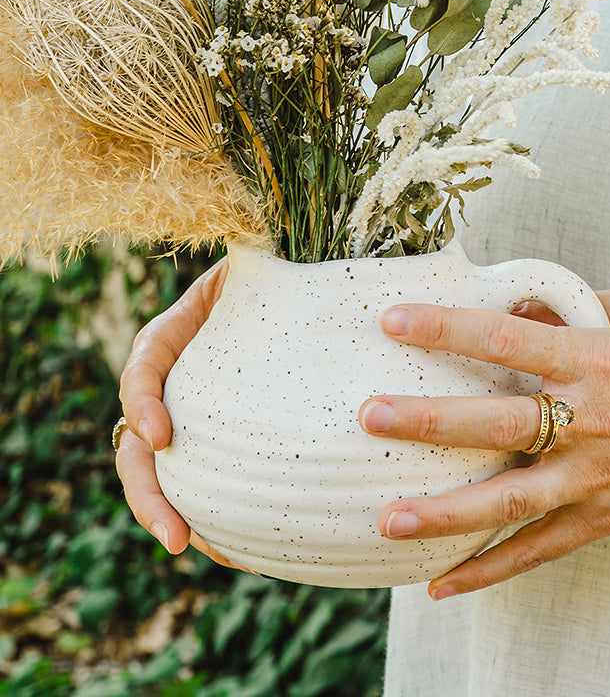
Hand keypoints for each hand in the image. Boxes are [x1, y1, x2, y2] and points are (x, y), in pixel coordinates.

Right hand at [116, 257, 252, 571]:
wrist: (289, 294)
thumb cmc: (270, 278)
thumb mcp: (251, 263)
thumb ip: (247, 256)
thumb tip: (258, 241)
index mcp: (172, 338)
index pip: (144, 371)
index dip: (144, 402)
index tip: (161, 437)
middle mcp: (172, 383)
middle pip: (138, 445)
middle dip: (150, 494)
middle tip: (176, 536)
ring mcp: (190, 414)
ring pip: (164, 473)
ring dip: (174, 516)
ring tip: (199, 550)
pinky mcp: (220, 438)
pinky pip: (206, 479)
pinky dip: (216, 515)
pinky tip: (237, 548)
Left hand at [360, 288, 609, 598]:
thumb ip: (582, 304)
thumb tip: (520, 306)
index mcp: (598, 360)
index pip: (509, 339)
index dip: (448, 328)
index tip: (394, 321)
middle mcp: (590, 420)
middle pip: (498, 423)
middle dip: (429, 420)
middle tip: (371, 415)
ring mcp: (596, 477)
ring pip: (510, 499)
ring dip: (446, 511)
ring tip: (387, 518)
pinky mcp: (604, 517)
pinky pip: (540, 549)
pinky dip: (491, 569)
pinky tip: (443, 585)